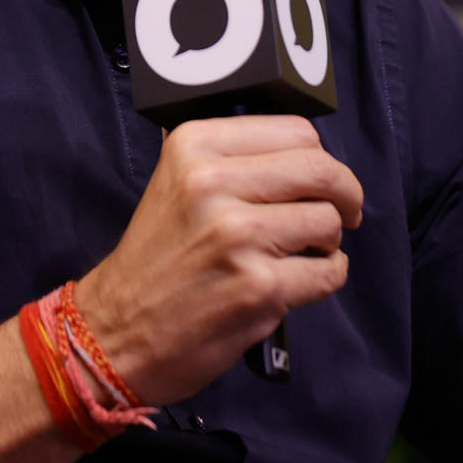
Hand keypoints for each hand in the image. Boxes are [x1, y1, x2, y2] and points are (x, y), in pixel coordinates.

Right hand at [74, 115, 362, 403]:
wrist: (116, 331)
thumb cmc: (157, 258)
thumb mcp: (178, 181)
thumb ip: (235, 159)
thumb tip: (311, 155)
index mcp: (194, 146)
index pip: (296, 131)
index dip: (321, 157)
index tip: (323, 181)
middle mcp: (212, 184)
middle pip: (322, 170)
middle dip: (346, 194)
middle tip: (345, 213)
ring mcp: (237, 237)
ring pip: (328, 222)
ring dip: (329, 242)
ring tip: (302, 253)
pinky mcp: (259, 287)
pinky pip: (329, 273)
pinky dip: (327, 277)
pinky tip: (299, 280)